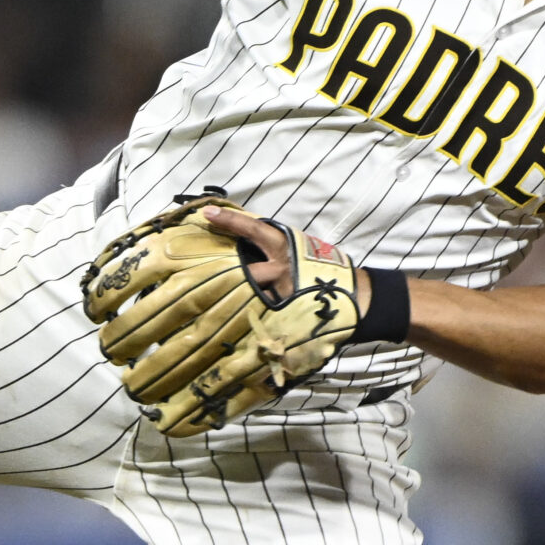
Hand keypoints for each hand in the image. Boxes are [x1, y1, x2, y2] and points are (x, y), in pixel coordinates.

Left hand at [193, 205, 372, 315]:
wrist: (352, 295)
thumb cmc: (321, 266)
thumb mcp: (298, 246)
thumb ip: (271, 244)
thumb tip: (241, 234)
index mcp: (284, 247)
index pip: (253, 230)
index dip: (230, 221)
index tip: (206, 214)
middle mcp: (280, 269)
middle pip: (245, 270)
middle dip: (223, 272)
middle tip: (192, 273)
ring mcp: (280, 295)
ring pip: (247, 296)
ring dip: (229, 300)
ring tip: (203, 309)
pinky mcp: (283, 316)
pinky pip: (258, 317)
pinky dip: (245, 321)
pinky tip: (226, 330)